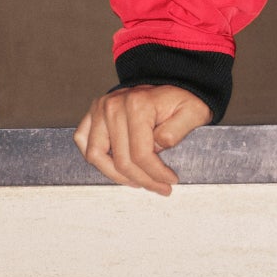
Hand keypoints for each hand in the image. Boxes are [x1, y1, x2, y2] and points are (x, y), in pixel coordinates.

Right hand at [73, 83, 211, 195]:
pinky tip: (116, 167)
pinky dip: (96, 158)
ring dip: (116, 175)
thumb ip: (178, 130)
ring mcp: (99, 109)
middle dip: (142, 180)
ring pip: (97, 155)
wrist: (169, 89)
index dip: (156, 174)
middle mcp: (113, 105)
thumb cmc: (181, 101)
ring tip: (137, 181)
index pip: (141, 153)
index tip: (170, 182)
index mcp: (137, 104)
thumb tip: (159, 146)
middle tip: (159, 187)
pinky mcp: (91, 114)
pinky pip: (83, 142)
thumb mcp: (193, 112)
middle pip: (120, 160)